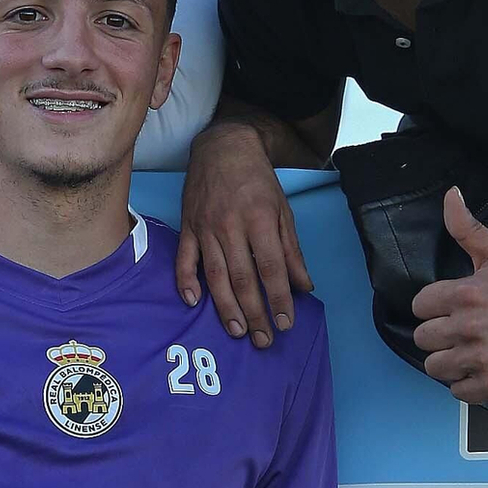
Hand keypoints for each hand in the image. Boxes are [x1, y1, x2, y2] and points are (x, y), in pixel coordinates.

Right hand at [175, 122, 312, 346]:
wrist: (223, 148)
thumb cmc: (258, 181)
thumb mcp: (282, 210)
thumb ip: (292, 250)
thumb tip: (303, 286)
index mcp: (259, 220)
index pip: (270, 269)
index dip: (278, 299)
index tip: (285, 323)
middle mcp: (231, 226)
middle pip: (243, 279)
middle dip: (255, 313)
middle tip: (263, 340)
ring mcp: (205, 228)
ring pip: (215, 275)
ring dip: (226, 308)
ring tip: (237, 331)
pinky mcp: (187, 227)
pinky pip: (184, 259)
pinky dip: (186, 281)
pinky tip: (194, 302)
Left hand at [410, 186, 487, 404]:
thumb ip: (468, 228)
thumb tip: (450, 195)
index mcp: (465, 294)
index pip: (420, 306)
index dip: (434, 309)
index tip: (451, 310)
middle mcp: (469, 327)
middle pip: (423, 338)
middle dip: (440, 336)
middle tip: (462, 333)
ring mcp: (479, 359)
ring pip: (435, 367)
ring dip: (450, 362)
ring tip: (470, 352)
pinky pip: (456, 390)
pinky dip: (466, 384)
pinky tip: (482, 369)